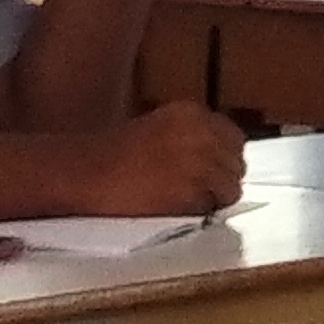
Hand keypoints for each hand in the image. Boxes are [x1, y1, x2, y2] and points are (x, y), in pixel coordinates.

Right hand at [82, 102, 246, 215]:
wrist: (86, 172)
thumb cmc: (113, 155)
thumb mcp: (158, 129)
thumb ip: (190, 136)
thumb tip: (217, 157)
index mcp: (192, 113)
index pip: (234, 137)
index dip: (224, 159)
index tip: (213, 172)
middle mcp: (201, 132)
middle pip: (237, 162)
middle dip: (223, 178)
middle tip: (202, 192)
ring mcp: (199, 160)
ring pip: (231, 186)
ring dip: (215, 197)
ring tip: (187, 201)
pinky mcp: (192, 188)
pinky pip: (214, 204)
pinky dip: (203, 210)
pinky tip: (179, 208)